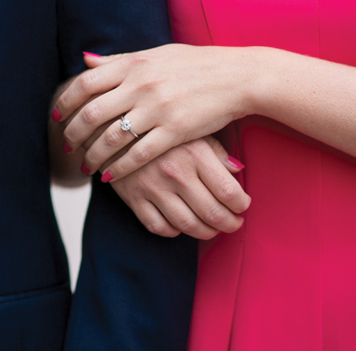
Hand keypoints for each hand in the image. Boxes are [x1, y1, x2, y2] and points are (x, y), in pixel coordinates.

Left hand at [56, 45, 255, 180]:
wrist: (237, 77)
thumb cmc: (197, 64)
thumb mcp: (156, 54)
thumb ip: (119, 60)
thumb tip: (84, 60)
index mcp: (134, 64)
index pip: (85, 83)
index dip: (65, 101)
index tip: (57, 115)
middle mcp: (141, 85)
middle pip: (92, 113)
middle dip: (74, 133)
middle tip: (67, 144)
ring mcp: (158, 109)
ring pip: (111, 138)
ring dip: (93, 155)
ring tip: (86, 165)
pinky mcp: (175, 131)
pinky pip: (138, 154)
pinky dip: (120, 168)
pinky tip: (111, 176)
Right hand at [110, 135, 250, 239]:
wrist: (113, 123)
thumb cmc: (161, 125)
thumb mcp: (192, 129)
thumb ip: (217, 150)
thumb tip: (238, 171)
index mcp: (194, 152)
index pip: (228, 191)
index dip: (241, 204)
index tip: (243, 205)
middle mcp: (175, 172)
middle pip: (212, 213)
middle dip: (229, 224)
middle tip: (235, 223)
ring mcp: (153, 187)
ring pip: (188, 225)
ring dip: (206, 232)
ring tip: (214, 229)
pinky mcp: (133, 198)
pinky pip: (158, 227)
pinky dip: (174, 231)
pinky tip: (182, 225)